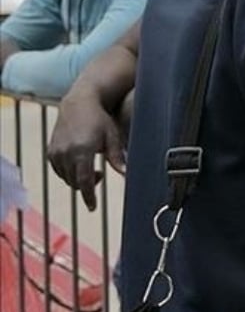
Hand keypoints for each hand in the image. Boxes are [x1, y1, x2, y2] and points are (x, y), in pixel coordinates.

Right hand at [48, 91, 126, 209]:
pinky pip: (59, 170)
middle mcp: (66, 153)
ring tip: (92, 167)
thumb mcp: (113, 137)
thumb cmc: (100, 119)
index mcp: (82, 150)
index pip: (84, 181)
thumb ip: (117, 158)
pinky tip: (80, 163)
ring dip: (78, 179)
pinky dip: (69, 173)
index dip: (89, 197)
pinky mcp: (50, 151)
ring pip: (66, 178)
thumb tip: (128, 175)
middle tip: (100, 176)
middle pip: (75, 182)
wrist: (79, 103)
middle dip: (87, 186)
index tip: (92, 207)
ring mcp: (56, 152)